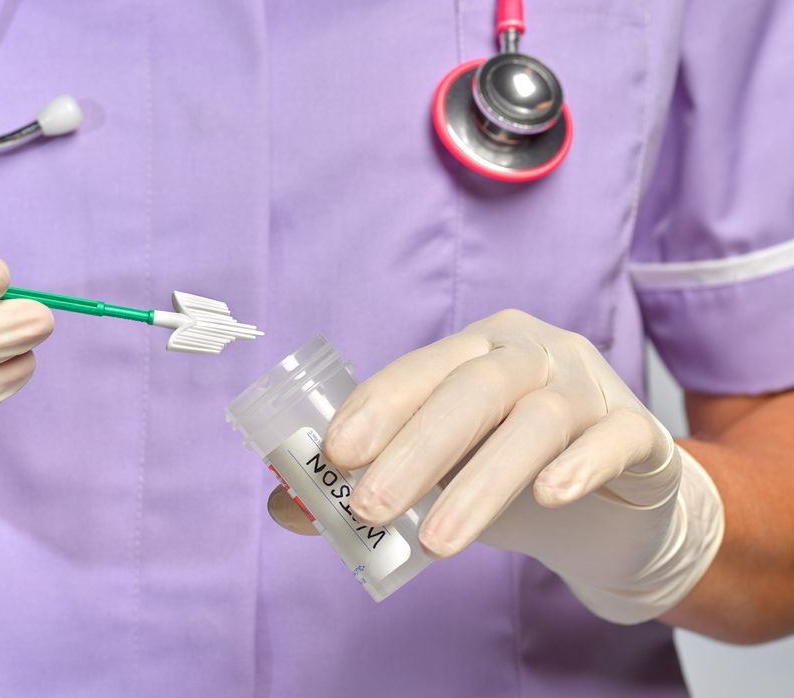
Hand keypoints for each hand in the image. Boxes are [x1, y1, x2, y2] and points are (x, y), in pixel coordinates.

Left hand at [269, 309, 723, 622]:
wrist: (615, 504)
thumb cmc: (508, 473)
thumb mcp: (438, 474)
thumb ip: (370, 481)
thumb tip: (285, 508)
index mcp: (474, 350)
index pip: (418, 370)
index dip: (376, 409)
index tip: (333, 457)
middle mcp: (532, 353)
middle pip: (472, 389)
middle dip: (415, 450)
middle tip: (370, 508)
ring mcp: (589, 386)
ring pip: (536, 421)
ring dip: (481, 483)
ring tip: (436, 544)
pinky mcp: (640, 432)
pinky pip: (615, 437)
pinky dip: (580, 464)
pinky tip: (550, 496)